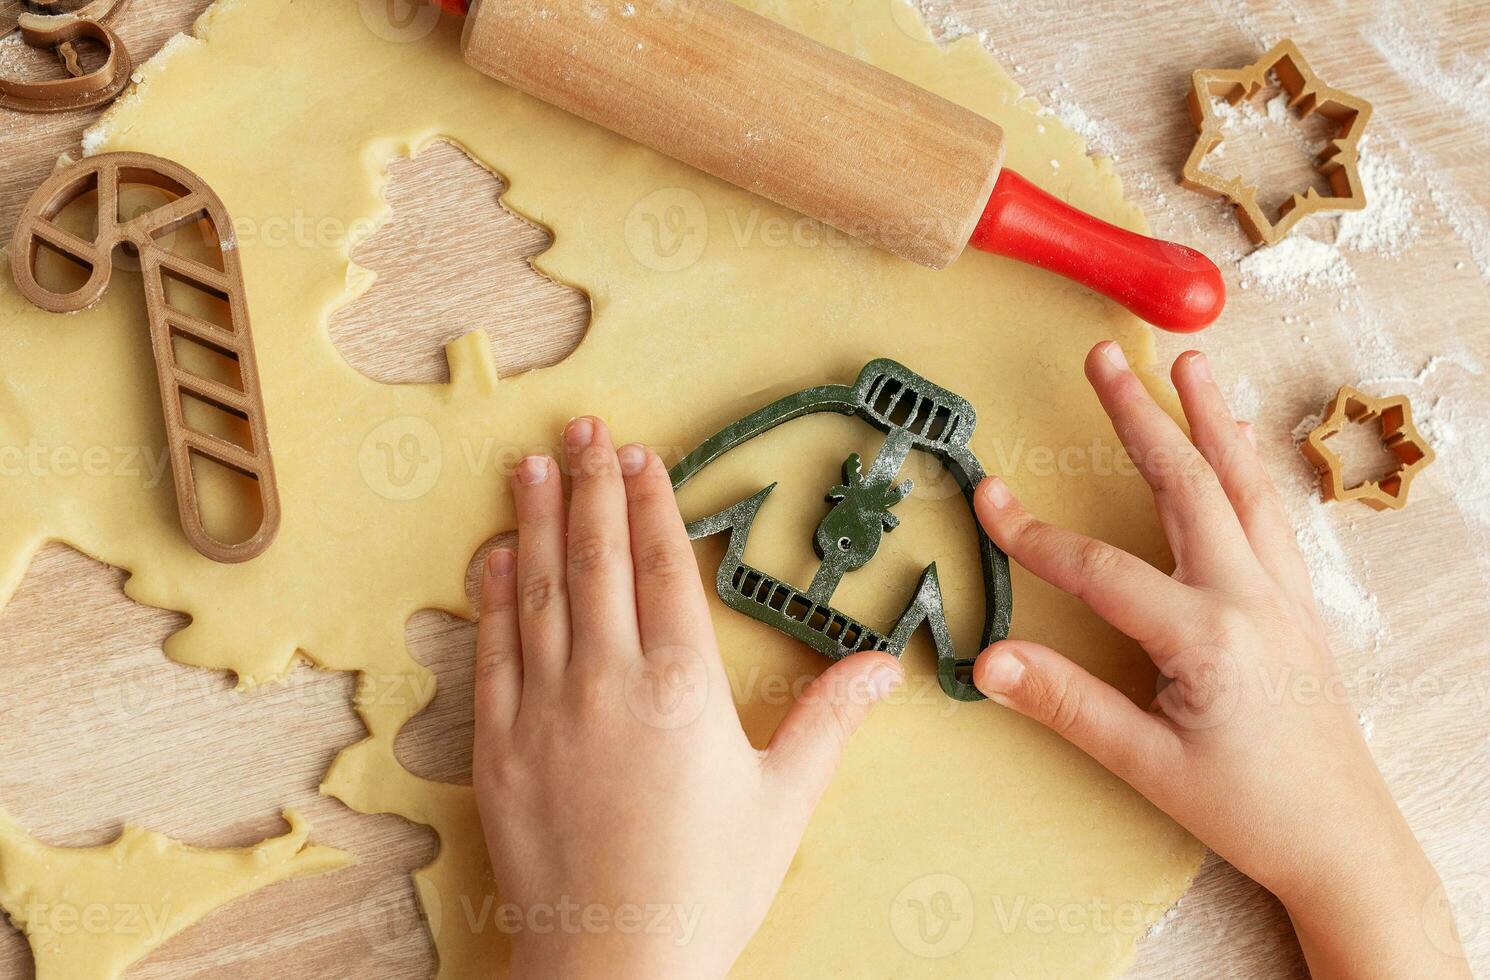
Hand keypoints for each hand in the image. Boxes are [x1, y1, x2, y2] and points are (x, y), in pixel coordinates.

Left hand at [473, 417, 904, 978]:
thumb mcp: (782, 802)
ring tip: (533, 466)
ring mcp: (544, 711)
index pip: (664, 569)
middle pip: (598, 560)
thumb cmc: (706, 889)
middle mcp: (607, 682)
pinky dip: (493, 597)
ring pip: (539, 591)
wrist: (613, 969)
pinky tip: (496, 557)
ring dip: (537, 521)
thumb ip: (828, 721)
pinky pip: (492, 652)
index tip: (640, 456)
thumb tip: (884, 665)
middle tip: (581, 429)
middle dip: (591, 487)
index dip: (652, 504)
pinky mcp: (497, 748)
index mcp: (683, 688)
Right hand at [969, 342, 1469, 978]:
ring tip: (1190, 365)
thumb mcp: (1147, 764)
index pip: (1104, 572)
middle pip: (1189, 485)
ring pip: (1243, 487)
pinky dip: (1247, 467)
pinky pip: (1271, 516)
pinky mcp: (1298, 605)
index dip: (1037, 536)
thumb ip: (1066, 704)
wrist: (1345, 842)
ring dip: (1212, 420)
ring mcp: (1284, 595)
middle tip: (1105, 358)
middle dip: (1143, 416)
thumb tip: (989, 661)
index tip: (988, 499)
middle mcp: (1252, 598)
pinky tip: (1237, 447)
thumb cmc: (1250, 809)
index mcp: (1209, 636)